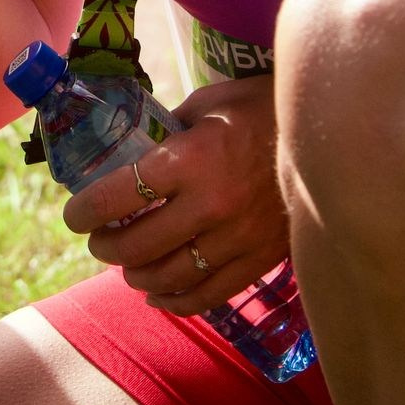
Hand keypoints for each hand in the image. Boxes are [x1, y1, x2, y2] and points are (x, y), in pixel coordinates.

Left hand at [61, 75, 288, 316]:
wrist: (331, 136)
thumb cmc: (261, 109)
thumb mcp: (208, 104)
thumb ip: (168, 129)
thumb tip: (131, 146)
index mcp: (192, 158)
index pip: (121, 194)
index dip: (86, 210)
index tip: (73, 214)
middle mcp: (212, 203)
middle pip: (139, 244)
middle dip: (105, 247)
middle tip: (96, 240)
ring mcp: (238, 237)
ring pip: (170, 275)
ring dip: (136, 276)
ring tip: (126, 266)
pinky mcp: (260, 259)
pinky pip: (209, 293)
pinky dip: (177, 301)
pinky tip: (159, 295)